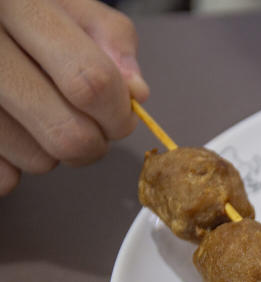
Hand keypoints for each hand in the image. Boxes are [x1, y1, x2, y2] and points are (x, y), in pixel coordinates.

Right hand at [0, 0, 148, 195]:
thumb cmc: (29, 17)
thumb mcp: (75, 10)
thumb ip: (113, 41)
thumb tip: (135, 92)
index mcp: (20, 8)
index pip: (91, 82)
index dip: (119, 112)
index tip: (122, 115)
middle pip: (69, 134)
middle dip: (96, 143)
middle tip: (93, 128)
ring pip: (38, 160)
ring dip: (55, 151)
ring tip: (42, 117)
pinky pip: (3, 175)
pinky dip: (16, 163)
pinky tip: (13, 128)